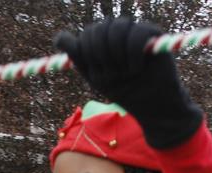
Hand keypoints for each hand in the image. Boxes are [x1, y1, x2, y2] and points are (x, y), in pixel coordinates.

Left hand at [55, 18, 202, 147]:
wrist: (151, 105)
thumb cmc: (124, 91)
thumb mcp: (96, 77)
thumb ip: (79, 57)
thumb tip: (58, 38)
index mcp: (102, 42)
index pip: (87, 34)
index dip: (88, 52)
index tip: (97, 71)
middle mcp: (117, 33)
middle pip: (98, 29)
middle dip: (101, 55)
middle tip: (114, 74)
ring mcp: (134, 31)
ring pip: (116, 28)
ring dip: (117, 55)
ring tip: (127, 72)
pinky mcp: (153, 33)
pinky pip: (136, 34)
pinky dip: (133, 55)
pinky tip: (137, 68)